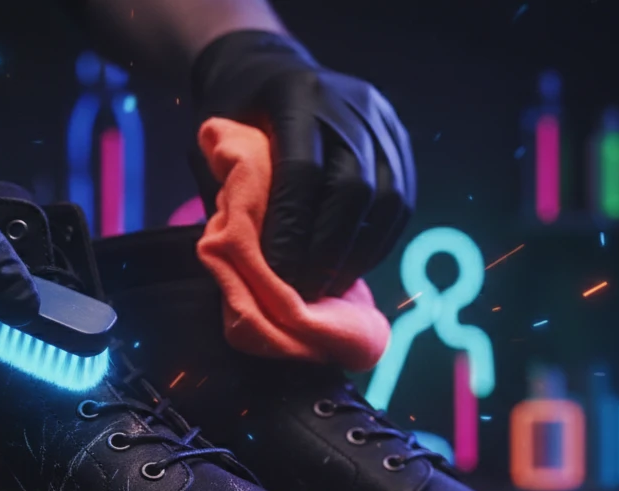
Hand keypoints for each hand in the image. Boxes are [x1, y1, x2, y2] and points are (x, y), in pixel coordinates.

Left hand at [191, 30, 415, 300]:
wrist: (266, 70)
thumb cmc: (234, 116)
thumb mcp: (217, 142)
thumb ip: (232, 192)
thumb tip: (250, 263)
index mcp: (297, 95)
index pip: (302, 171)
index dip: (291, 229)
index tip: (275, 273)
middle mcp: (349, 103)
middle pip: (352, 188)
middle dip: (326, 249)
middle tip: (302, 291)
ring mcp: (381, 121)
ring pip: (385, 199)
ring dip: (356, 252)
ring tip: (326, 286)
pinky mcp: (400, 142)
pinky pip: (399, 202)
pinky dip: (376, 241)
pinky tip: (349, 266)